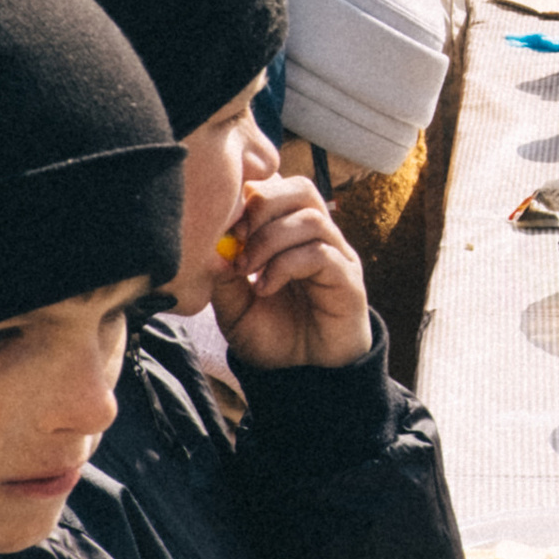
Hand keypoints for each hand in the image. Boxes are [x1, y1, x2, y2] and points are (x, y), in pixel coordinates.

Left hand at [213, 168, 376, 370]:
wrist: (304, 374)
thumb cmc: (273, 335)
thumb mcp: (233, 306)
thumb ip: (223, 276)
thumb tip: (209, 247)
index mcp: (291, 231)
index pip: (278, 184)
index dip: (249, 193)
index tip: (222, 225)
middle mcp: (319, 236)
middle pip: (301, 188)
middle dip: (263, 207)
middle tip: (237, 239)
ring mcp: (337, 255)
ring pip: (310, 218)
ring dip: (270, 240)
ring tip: (248, 271)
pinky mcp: (349, 279)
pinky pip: (322, 254)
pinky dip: (286, 266)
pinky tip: (266, 288)